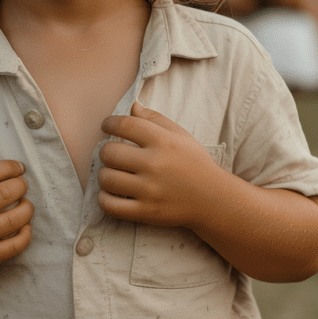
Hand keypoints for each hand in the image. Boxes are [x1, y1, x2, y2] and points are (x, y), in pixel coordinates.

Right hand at [0, 159, 32, 279]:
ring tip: (25, 205)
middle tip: (22, 186)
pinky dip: (26, 233)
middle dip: (21, 186)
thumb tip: (17, 171)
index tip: (19, 168)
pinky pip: (15, 245)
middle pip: (5, 192)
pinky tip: (24, 226)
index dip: (10, 167)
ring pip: (15, 219)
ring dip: (27, 208)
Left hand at [98, 102, 221, 227]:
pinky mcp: (146, 212)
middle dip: (106, 151)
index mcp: (163, 142)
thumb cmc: (195, 164)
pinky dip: (104, 199)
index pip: (124, 125)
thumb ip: (155, 119)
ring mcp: (150, 190)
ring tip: (113, 174)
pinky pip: (110, 205)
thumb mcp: (181, 135)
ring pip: (107, 179)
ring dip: (104, 175)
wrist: (214, 199)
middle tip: (112, 154)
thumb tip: (132, 106)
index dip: (109, 123)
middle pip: (109, 152)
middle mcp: (155, 164)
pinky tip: (110, 193)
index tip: (106, 126)